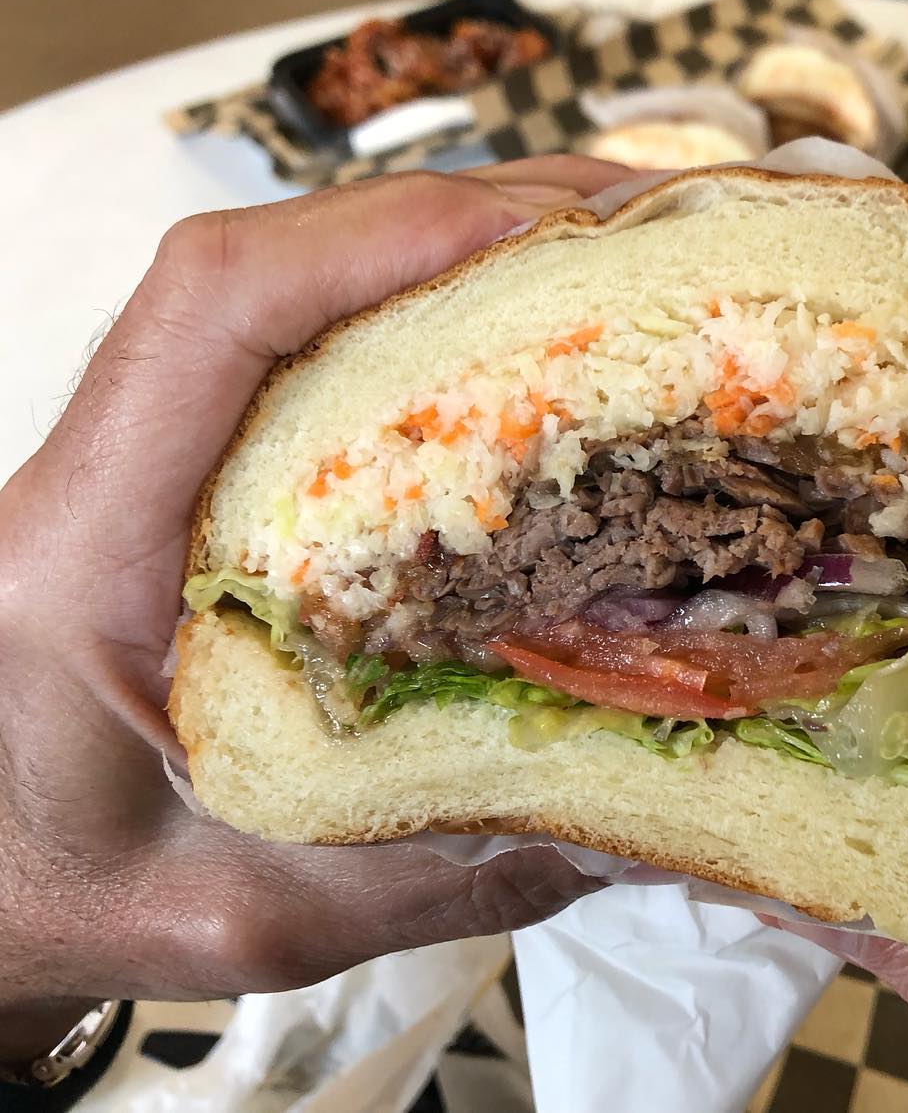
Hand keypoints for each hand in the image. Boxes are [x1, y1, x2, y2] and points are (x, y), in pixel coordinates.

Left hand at [0, 157, 633, 1063]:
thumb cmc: (46, 893)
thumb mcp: (238, 915)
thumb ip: (426, 874)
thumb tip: (630, 823)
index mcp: (83, 546)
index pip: (213, 310)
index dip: (376, 238)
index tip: (535, 228)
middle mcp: (110, 467)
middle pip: (276, 262)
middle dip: (461, 212)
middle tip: (628, 219)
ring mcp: (148, 460)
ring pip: (296, 288)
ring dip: (448, 246)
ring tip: (602, 248)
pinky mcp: (196, 479)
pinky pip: (310, 349)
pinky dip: (425, 310)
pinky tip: (522, 329)